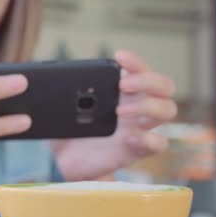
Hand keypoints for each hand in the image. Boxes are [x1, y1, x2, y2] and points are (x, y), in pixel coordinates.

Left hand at [51, 50, 177, 180]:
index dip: (136, 61)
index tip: (119, 57)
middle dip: (148, 80)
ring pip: (168, 110)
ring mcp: (139, 128)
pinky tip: (128, 137)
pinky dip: (149, 139)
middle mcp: (136, 107)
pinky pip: (158, 144)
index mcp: (122, 92)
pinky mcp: (136, 151)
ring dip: (148, 106)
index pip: (141, 69)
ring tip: (120, 111)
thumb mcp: (61, 107)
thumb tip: (47, 75)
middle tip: (122, 86)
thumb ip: (62, 91)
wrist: (59, 160)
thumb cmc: (65, 129)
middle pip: (165, 86)